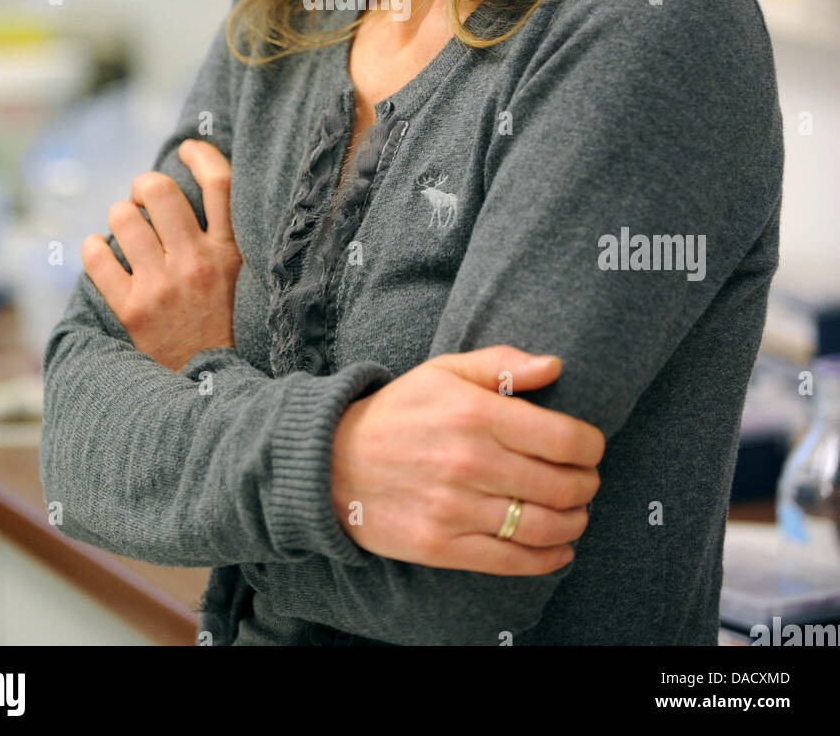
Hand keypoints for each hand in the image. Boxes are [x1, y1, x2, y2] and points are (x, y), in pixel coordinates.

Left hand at [82, 140, 241, 371]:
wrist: (206, 384)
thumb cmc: (218, 324)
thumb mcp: (237, 276)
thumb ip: (219, 236)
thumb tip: (183, 188)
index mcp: (229, 252)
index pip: (221, 184)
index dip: (201, 154)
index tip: (187, 149)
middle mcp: (196, 262)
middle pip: (159, 189)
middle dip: (143, 185)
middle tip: (142, 199)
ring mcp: (161, 285)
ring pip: (123, 217)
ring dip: (119, 217)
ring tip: (125, 231)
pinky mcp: (130, 309)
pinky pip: (96, 256)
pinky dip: (93, 249)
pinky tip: (101, 253)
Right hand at [330, 345, 603, 574]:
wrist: (333, 460)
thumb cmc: (399, 411)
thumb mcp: (445, 371)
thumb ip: (502, 364)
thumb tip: (557, 366)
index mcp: (476, 414)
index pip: (564, 439)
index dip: (591, 446)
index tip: (591, 447)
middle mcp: (470, 462)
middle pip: (563, 486)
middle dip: (587, 484)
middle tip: (586, 480)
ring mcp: (455, 509)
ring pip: (544, 527)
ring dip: (575, 522)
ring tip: (576, 513)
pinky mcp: (441, 547)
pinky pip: (512, 561)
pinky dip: (548, 559)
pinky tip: (560, 548)